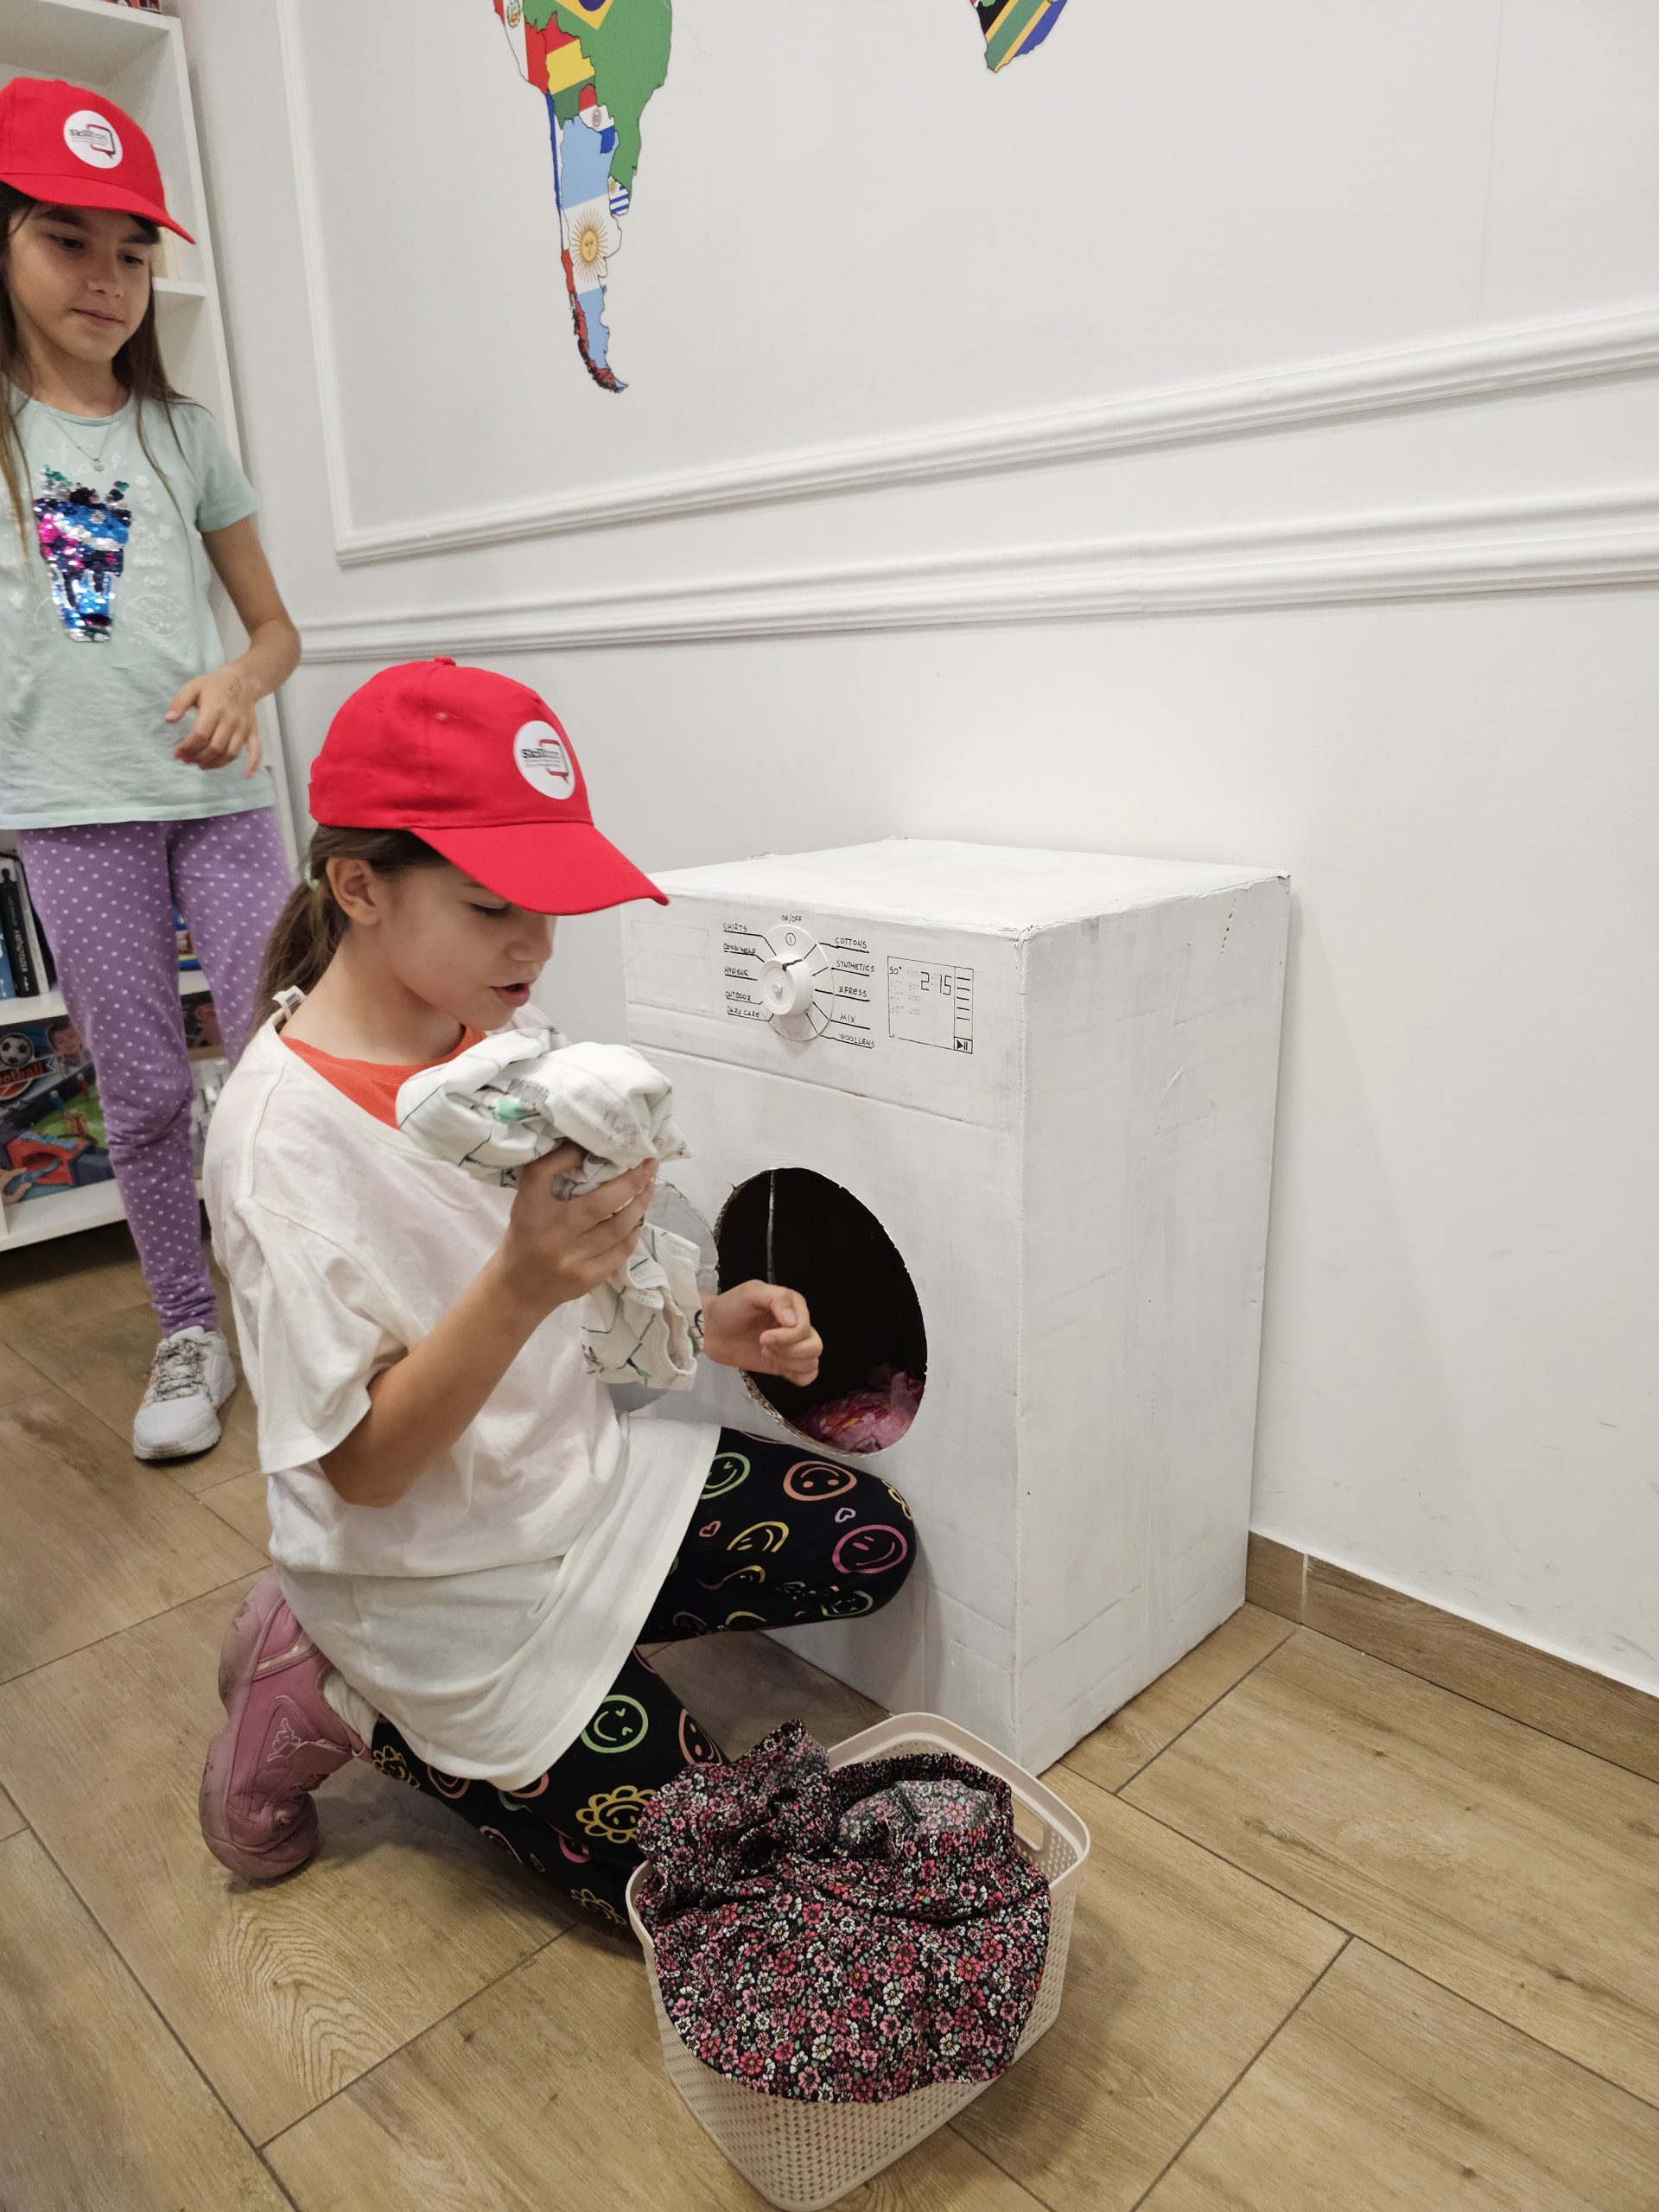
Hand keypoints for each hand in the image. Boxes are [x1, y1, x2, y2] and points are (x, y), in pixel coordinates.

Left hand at [167, 661, 262, 776]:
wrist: (242, 681)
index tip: (178, 753)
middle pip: (215, 747)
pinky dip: (253, 764)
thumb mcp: (192, 688)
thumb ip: (179, 703)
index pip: (200, 735)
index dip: (188, 747)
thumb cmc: (214, 685)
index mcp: (214, 710)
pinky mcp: (252, 732)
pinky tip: (246, 776)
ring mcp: (243, 729)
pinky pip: (255, 750)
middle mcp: (230, 721)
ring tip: (202, 765)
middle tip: (187, 760)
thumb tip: (168, 720)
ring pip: (231, 753)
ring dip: (216, 764)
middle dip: (198, 757)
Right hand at [493, 1145, 657, 1320]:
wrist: (518, 1289)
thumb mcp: (526, 1202)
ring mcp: (571, 1259)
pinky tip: (637, 1222)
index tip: (596, 1147)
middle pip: (600, 1203)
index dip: (570, 1156)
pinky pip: (619, 1252)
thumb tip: (586, 1149)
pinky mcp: (586, 1279)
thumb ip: (549, 1174)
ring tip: (649, 1188)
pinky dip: (632, 1234)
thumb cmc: (526, 1237)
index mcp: (531, 1209)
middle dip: (632, 1181)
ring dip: (639, 1205)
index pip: (544, 1172)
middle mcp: (552, 1233)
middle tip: (649, 1164)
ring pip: (617, 1228)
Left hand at [701, 1281, 821, 1386]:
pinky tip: (779, 1368)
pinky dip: (798, 1376)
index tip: (763, 1337)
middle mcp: (799, 1326)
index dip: (787, 1337)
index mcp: (795, 1306)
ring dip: (788, 1362)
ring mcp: (793, 1347)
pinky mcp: (786, 1364)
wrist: (711, 1330)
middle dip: (788, 1351)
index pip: (805, 1328)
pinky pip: (808, 1375)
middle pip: (814, 1346)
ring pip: (812, 1362)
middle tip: (763, 1345)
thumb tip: (794, 1322)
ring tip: (766, 1353)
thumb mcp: (751, 1292)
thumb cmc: (730, 1307)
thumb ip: (777, 1299)